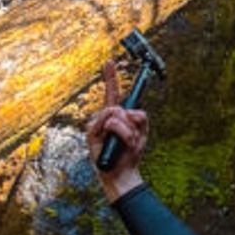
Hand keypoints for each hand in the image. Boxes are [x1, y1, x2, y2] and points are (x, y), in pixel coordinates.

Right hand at [84, 59, 150, 198]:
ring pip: (116, 113)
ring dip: (127, 130)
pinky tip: (116, 144)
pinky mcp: (92, 133)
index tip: (110, 62)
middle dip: (132, 122)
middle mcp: (104, 117)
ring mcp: (96, 124)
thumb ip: (140, 117)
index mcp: (116, 114)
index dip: (111, 77)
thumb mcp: (142, 132)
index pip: (113, 92)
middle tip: (132, 138)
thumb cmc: (130, 153)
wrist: (123, 172)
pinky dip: (121, 133)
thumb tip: (124, 111)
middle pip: (120, 105)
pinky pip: (111, 122)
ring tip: (126, 143)